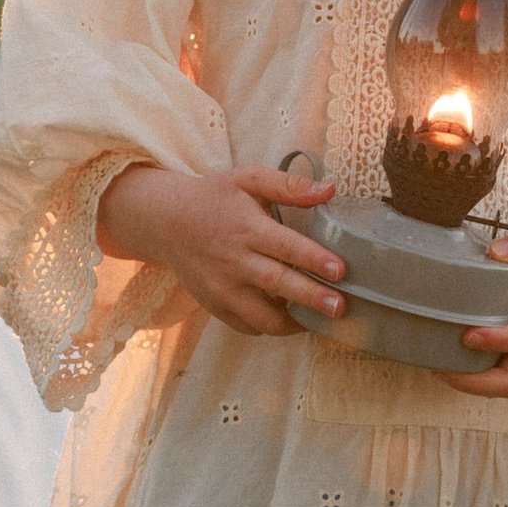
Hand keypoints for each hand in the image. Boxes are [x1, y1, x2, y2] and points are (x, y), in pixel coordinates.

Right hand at [96, 161, 345, 338]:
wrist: (166, 221)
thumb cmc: (214, 198)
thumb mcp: (248, 179)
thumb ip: (288, 185)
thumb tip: (329, 189)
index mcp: (246, 227)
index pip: (285, 246)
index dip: (314, 258)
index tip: (341, 270)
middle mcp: (233, 261)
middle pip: (278, 284)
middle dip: (311, 297)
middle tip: (340, 307)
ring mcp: (222, 288)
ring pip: (262, 316)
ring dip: (293, 322)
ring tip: (319, 320)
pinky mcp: (214, 305)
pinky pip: (246, 326)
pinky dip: (269, 327)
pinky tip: (289, 318)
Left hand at [446, 222, 507, 397]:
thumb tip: (496, 252)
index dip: (500, 340)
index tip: (468, 335)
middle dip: (480, 382)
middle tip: (445, 370)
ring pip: (506, 385)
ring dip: (473, 385)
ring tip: (439, 371)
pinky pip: (496, 378)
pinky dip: (472, 378)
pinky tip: (445, 365)